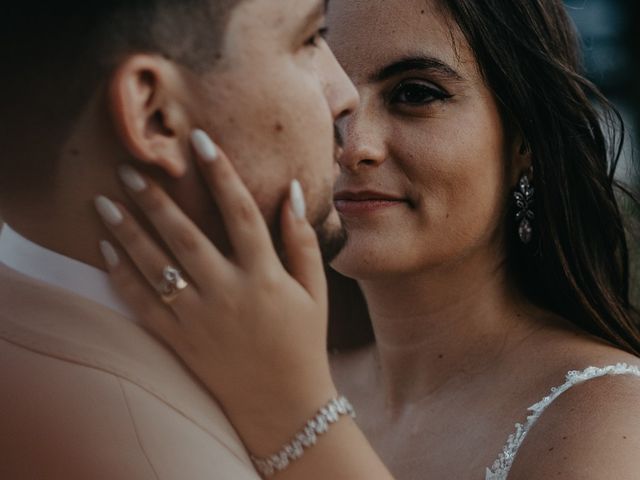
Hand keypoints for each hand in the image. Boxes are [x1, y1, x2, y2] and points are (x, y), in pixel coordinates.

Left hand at [95, 130, 336, 455]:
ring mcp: (199, 318)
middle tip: (128, 167)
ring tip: (103, 201)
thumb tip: (291, 189)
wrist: (283, 403)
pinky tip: (106, 250)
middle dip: (154, 198)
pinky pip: (143, 305)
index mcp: (264, 276)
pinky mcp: (180, 340)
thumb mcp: (314, 289)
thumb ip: (302, 239)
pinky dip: (122, 277)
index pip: (240, 213)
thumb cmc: (302, 340)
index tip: (200, 140)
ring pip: (155, 267)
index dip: (221, 173)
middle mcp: (228, 292)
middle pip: (184, 235)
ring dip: (126, 231)